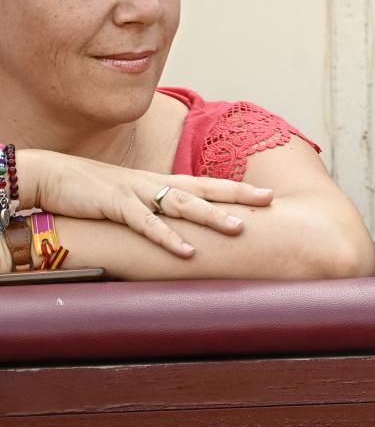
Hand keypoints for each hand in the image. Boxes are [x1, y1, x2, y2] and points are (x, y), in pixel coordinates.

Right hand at [17, 149, 274, 256]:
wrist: (52, 175)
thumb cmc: (94, 191)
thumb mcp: (132, 199)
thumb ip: (156, 211)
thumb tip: (181, 229)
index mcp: (162, 183)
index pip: (208, 184)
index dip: (238, 188)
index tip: (268, 194)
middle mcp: (156, 184)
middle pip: (205, 189)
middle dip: (238, 194)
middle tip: (270, 200)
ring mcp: (137, 192)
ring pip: (182, 204)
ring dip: (211, 216)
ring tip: (240, 228)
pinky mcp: (116, 204)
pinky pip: (146, 223)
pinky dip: (167, 237)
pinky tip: (186, 251)